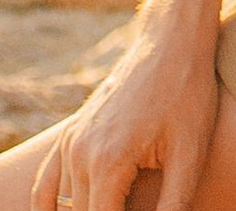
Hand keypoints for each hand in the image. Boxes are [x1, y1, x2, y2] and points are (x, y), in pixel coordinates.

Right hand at [34, 12, 219, 210]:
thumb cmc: (188, 94)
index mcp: (109, 163)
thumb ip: (173, 204)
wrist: (171, 41)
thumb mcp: (190, 153)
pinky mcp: (70, 134)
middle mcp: (80, 155)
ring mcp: (70, 143)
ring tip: (119, 204)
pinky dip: (47, 208)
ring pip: (65, 206)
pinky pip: (45, 184)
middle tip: (137, 206)